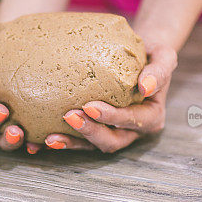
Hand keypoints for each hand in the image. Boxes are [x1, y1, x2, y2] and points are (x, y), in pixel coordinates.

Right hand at [0, 31, 42, 154]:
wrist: (32, 47)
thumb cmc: (1, 45)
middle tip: (2, 110)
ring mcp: (7, 127)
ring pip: (2, 141)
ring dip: (8, 140)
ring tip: (17, 131)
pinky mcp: (30, 131)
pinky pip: (29, 144)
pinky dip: (32, 146)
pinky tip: (38, 144)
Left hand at [44, 43, 177, 152]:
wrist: (139, 56)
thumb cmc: (151, 54)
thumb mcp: (163, 56)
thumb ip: (160, 71)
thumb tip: (145, 87)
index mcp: (150, 118)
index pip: (131, 121)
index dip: (112, 118)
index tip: (90, 106)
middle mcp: (131, 131)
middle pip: (110, 141)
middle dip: (89, 133)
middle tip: (68, 116)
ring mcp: (112, 133)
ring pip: (91, 146)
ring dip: (71, 143)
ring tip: (49, 138)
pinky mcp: (94, 130)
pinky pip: (77, 140)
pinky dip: (61, 141)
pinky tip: (38, 142)